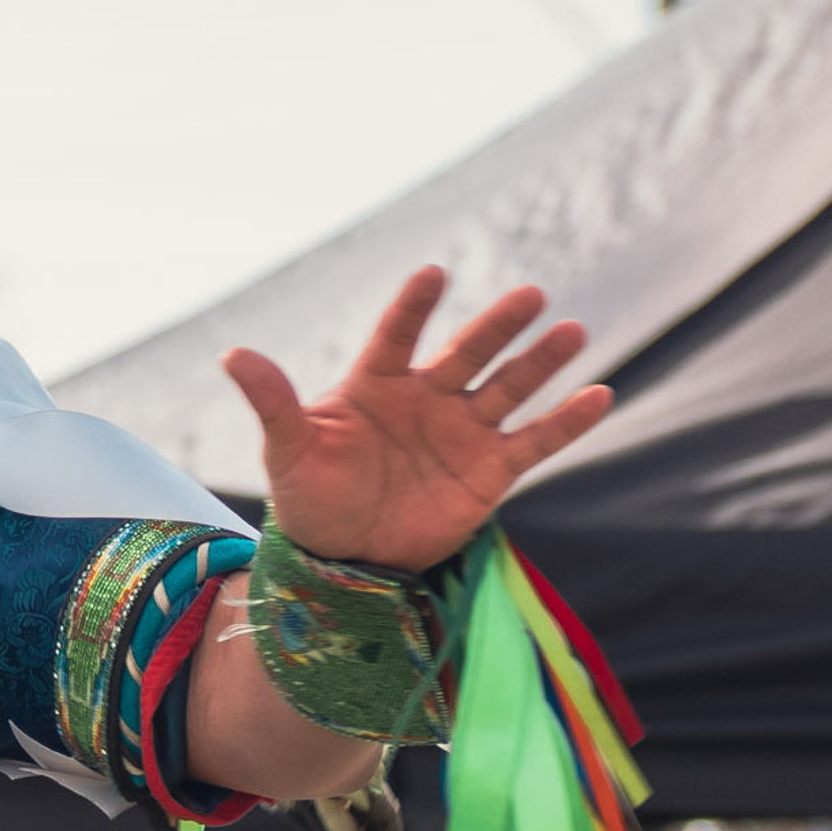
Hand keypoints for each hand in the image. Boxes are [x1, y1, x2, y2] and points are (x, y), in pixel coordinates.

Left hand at [221, 266, 610, 571]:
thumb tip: (232, 353)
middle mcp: (425, 400)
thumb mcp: (287, 449)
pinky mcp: (490, 472)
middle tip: (530, 294)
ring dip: (539, 362)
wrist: (343, 556)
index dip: (413, 308)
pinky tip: (599, 395)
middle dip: (497, 326)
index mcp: (375, 386)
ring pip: (507, 388)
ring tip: (571, 331)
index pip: (397, 335)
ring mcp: (462, 433)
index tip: (433, 274)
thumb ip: (272, 401)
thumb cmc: (310, 496)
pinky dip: (566, 421)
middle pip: (467, 353)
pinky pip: (534, 441)